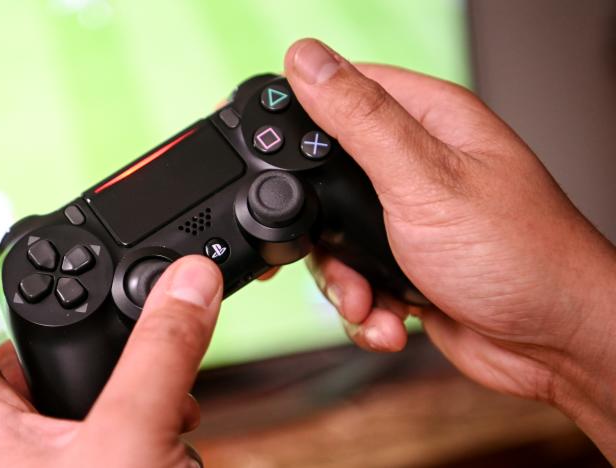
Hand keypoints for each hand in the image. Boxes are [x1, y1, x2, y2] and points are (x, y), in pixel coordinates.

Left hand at [0, 204, 221, 466]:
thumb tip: (188, 280)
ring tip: (156, 335)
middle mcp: (18, 441)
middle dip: (53, 306)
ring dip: (119, 355)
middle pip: (16, 350)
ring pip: (79, 384)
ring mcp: (60, 459)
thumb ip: (160, 356)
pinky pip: (118, 417)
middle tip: (82, 270)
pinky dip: (151, 396)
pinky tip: (182, 405)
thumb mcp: (128, 437)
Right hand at [283, 39, 615, 455]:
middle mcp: (418, 167)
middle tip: (334, 250)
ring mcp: (411, 220)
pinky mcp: (405, 265)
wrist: (555, 345)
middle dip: (320, 229)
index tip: (273, 148)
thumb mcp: (424, 178)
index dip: (303, 115)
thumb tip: (307, 61)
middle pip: (327, 177)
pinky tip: (388, 319)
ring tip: (368, 301)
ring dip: (343, 282)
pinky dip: (363, 309)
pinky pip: (355, 280)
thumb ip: (360, 119)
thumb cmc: (519, 256)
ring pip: (334, 240)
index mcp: (429, 123)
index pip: (346, 90)